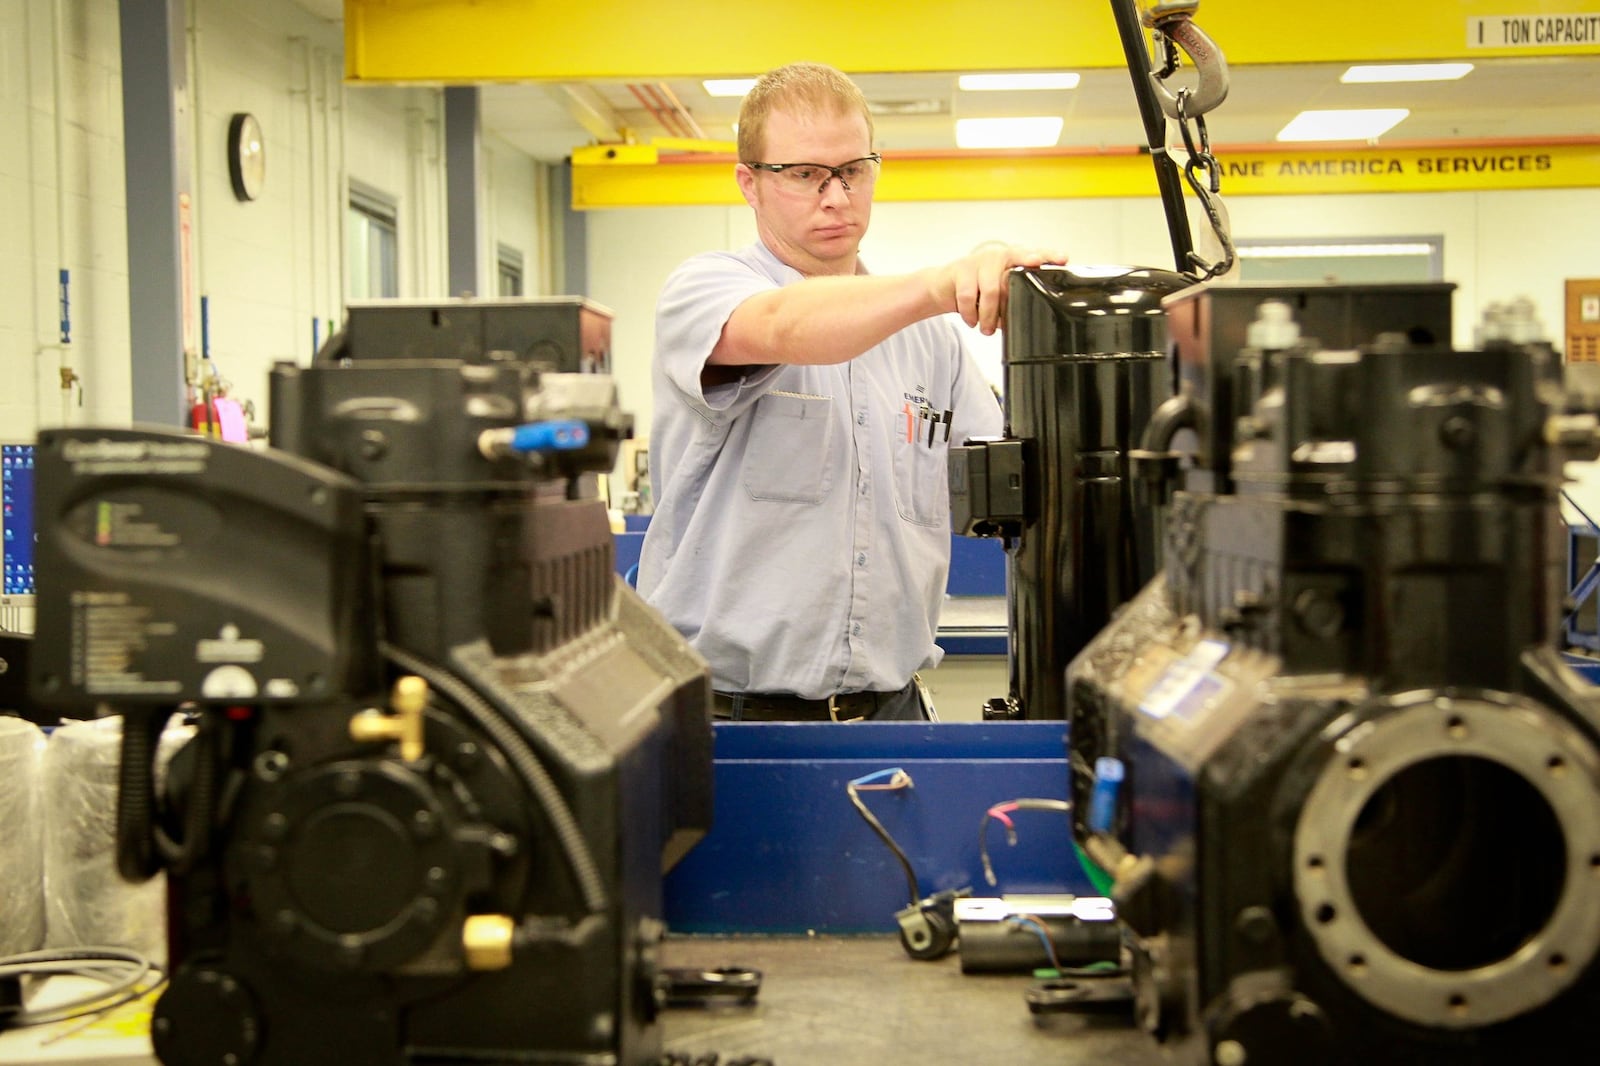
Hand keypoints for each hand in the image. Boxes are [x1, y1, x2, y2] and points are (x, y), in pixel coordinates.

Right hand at [930, 242, 1068, 334]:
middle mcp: (999, 256)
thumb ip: (1014, 298)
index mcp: (1013, 260)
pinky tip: (972, 320)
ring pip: (991, 290)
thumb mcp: (998, 293)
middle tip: (1027, 280)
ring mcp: (979, 260)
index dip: (1049, 255)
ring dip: (989, 315)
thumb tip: (1032, 316)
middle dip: (1024, 269)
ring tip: (986, 328)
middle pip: (1015, 262)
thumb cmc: (977, 290)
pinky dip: (970, 314)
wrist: (943, 286)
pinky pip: (969, 296)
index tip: (1062, 259)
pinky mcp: (961, 269)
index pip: (1035, 254)